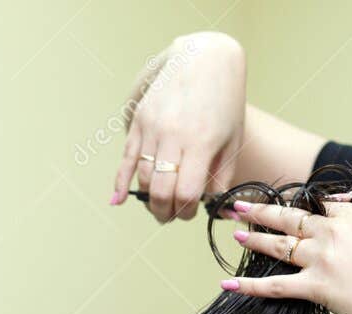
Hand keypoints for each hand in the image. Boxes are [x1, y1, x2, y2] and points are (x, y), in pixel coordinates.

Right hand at [111, 32, 245, 222]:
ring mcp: (153, 127)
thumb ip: (221, 175)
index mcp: (201, 142)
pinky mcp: (139, 120)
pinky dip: (120, 183)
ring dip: (150, 199)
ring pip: (144, 178)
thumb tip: (207, 204)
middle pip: (161, 191)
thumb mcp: (233, 139)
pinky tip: (118, 200)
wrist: (204, 58)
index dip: (187, 211)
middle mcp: (174, 135)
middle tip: (171, 216)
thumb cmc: (224, 101)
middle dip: (165, 212)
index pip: (186, 194)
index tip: (191, 211)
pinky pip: (126, 159)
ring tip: (159, 204)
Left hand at [218, 191, 351, 313]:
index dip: (294, 201)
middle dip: (260, 211)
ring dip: (253, 240)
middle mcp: (332, 233)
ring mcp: (321, 260)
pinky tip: (228, 284)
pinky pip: (275, 286)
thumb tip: (340, 196)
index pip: (314, 202)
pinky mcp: (316, 287)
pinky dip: (249, 286)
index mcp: (350, 215)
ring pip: (278, 247)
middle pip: (288, 217)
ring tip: (236, 234)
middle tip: (239, 207)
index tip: (280, 201)